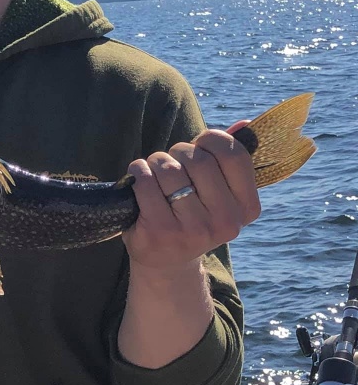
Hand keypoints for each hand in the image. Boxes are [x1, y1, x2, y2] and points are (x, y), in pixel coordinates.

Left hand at [122, 121, 260, 272]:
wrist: (166, 260)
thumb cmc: (191, 213)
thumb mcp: (217, 192)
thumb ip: (229, 159)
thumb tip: (244, 124)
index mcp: (246, 208)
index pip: (234, 154)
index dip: (211, 140)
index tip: (199, 146)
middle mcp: (225, 222)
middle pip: (197, 159)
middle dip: (178, 153)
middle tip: (172, 165)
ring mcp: (193, 229)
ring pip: (170, 169)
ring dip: (155, 163)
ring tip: (154, 175)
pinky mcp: (161, 232)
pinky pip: (146, 182)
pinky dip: (137, 173)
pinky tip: (138, 181)